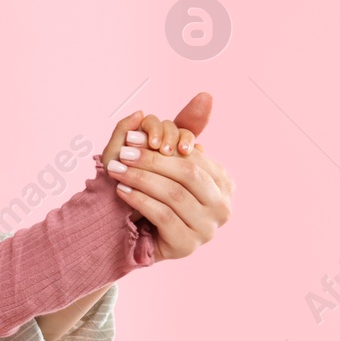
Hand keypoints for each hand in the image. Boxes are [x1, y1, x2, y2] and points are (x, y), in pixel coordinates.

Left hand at [103, 92, 232, 261]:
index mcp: (224, 183)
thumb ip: (186, 128)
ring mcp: (208, 229)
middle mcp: (223, 207)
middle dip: (150, 161)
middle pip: (186, 175)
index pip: (194, 158)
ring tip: (115, 169)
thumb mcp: (168, 160)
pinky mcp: (188, 246)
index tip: (129, 136)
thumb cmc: (156, 192)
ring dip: (140, 179)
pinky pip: (163, 217)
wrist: (139, 234)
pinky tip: (122, 191)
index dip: (161, 144)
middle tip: (121, 152)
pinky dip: (140, 201)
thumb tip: (206, 94)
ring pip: (174, 195)